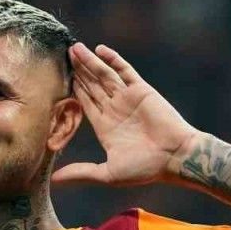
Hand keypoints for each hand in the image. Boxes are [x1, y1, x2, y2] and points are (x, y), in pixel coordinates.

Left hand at [52, 43, 198, 187]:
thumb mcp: (108, 173)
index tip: (58, 79)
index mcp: (106, 128)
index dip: (73, 92)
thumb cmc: (145, 169)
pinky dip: (113, 59)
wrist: (176, 157)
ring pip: (104, 75)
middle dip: (78, 72)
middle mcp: (115, 110)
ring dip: (89, 62)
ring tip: (74, 48)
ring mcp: (127, 98)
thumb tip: (54, 180)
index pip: (85, 104)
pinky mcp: (141, 89)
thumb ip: (81, 172)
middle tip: (63, 56)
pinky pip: (124, 70)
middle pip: (92, 86)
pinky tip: (99, 50)